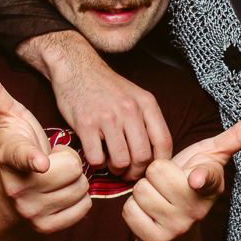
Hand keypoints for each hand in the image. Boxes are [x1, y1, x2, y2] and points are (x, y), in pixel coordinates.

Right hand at [0, 65, 90, 233]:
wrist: (10, 196)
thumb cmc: (17, 149)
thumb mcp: (8, 120)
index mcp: (11, 158)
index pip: (24, 157)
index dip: (33, 159)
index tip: (40, 162)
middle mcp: (19, 188)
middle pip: (74, 168)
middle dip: (70, 162)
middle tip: (52, 162)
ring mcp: (32, 212)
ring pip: (81, 188)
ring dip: (75, 182)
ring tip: (56, 178)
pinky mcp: (47, 228)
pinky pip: (84, 207)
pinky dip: (79, 200)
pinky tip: (61, 194)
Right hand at [33, 32, 171, 179]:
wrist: (76, 67)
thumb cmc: (106, 87)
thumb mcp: (135, 96)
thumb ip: (147, 120)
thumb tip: (155, 155)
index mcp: (146, 104)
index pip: (164, 142)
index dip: (159, 163)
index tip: (150, 169)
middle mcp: (130, 110)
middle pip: (143, 158)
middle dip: (136, 172)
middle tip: (128, 173)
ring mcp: (107, 117)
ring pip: (122, 162)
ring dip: (117, 170)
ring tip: (112, 165)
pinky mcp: (86, 124)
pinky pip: (97, 158)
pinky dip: (97, 164)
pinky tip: (96, 156)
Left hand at [122, 114, 240, 240]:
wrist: (174, 227)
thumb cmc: (192, 182)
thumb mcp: (212, 157)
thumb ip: (237, 137)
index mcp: (211, 185)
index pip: (205, 177)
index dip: (200, 177)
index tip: (196, 178)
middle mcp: (197, 210)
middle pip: (155, 171)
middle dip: (155, 174)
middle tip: (167, 184)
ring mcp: (177, 228)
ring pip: (140, 190)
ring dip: (143, 192)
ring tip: (158, 198)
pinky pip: (128, 210)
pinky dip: (133, 210)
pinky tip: (149, 214)